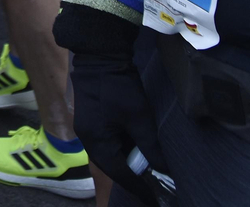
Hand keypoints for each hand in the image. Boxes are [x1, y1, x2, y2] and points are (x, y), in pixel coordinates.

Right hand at [71, 53, 171, 206]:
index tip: (154, 198)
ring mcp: (86, 129)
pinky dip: (121, 149)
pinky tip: (134, 150)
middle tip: (151, 187)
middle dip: (131, 177)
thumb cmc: (119, 88)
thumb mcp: (139, 118)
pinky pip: (106, 142)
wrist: (99, 56)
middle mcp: (87, 139)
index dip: (138, 186)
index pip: (119, 173)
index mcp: (96, 142)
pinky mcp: (90, 119)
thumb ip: (150, 146)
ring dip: (126, 162)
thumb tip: (163, 170)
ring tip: (146, 171)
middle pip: (111, 166)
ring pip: (108, 154)